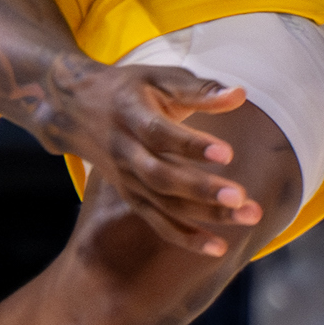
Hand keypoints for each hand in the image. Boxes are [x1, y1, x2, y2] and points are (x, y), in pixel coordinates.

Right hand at [46, 62, 259, 257]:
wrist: (76, 110)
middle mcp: (126, 152)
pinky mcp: (132, 196)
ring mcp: (127, 179)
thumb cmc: (129, 89)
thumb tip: (239, 94)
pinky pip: (157, 222)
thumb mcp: (159, 77)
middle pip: (162, 177)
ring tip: (247, 215)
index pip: (160, 134)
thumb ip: (199, 89)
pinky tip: (218, 247)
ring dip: (205, 214)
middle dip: (202, 190)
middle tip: (241, 197)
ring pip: (164, 204)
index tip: (227, 153)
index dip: (192, 145)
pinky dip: (186, 237)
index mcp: (132, 115)